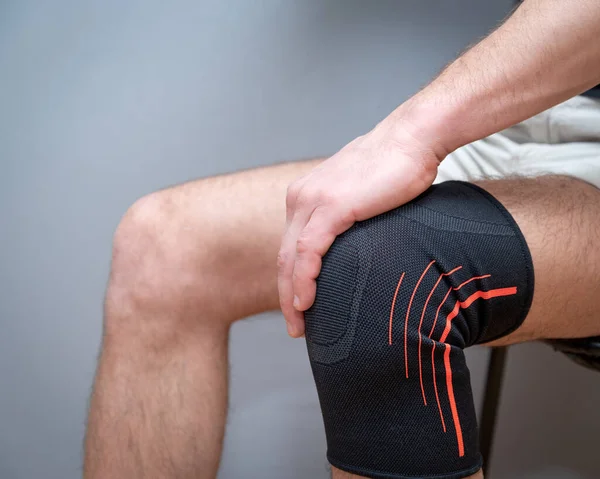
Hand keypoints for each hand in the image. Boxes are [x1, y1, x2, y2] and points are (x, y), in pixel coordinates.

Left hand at [278, 121, 444, 336]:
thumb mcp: (361, 195)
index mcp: (306, 196)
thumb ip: (349, 216)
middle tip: (294, 327)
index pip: (291, 247)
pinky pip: (308, 251)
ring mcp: (314, 200)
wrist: (412, 138)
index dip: (292, 280)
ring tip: (298, 324)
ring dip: (291, 295)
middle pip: (285, 256)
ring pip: (291, 258)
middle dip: (286, 296)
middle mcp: (301, 197)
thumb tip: (356, 241)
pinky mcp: (332, 205)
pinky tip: (306, 302)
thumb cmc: (396, 166)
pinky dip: (305, 279)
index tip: (299, 308)